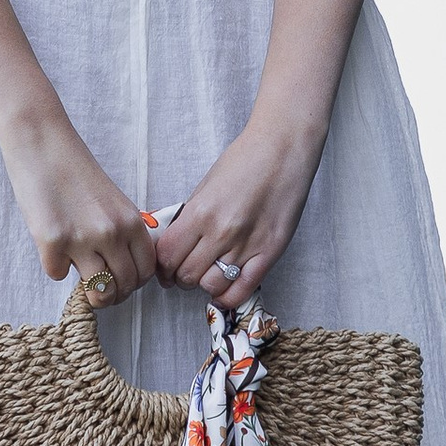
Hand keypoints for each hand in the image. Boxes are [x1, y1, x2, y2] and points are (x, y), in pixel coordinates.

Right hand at [0, 100, 158, 306]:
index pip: (145, 271)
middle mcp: (112, 232)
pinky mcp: (52, 242)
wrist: (42, 142)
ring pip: (98, 292)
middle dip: (112, 294)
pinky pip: (57, 275)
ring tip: (79, 275)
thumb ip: (121, 231)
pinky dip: (54, 266)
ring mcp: (82, 239)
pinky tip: (51, 247)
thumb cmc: (74, 168)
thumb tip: (121, 268)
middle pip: (124, 287)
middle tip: (98, 287)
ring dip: (89, 291)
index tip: (121, 281)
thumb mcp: (112, 199)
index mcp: (130, 220)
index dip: (133, 282)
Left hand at [153, 112, 324, 305]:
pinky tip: (223, 290)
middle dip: (179, 276)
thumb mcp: (206, 184)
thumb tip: (175, 243)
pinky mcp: (269, 253)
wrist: (283, 149)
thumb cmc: (245, 159)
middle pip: (186, 275)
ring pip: (211, 286)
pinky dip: (227, 296)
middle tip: (184, 270)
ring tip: (207, 273)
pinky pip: (242, 291)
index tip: (164, 267)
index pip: (167, 256)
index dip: (162, 266)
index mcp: (200, 211)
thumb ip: (191, 216)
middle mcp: (221, 232)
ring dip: (204, 284)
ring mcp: (247, 246)